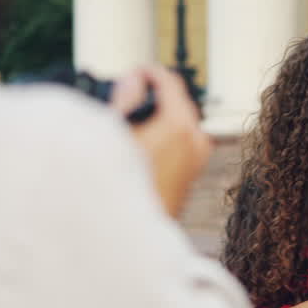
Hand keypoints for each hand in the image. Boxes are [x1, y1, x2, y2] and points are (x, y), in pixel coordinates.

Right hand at [111, 65, 210, 217]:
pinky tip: (142, 141)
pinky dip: (167, 135)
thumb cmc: (114, 186)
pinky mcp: (193, 174)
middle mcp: (195, 140)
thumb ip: (123, 99)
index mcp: (178, 125)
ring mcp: (197, 158)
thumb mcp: (111, 135)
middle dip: (155, 95)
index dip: (149, 71)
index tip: (133, 72)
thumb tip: (134, 79)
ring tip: (133, 118)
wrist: (127, 235)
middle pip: (178, 101)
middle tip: (128, 93)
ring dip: (161, 115)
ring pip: (182, 123)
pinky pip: (183, 142)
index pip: (170, 81)